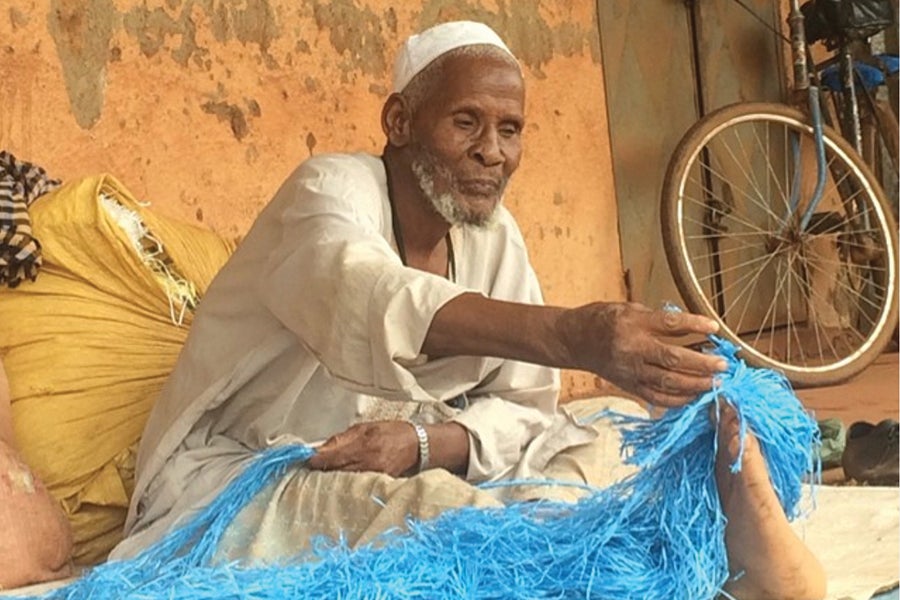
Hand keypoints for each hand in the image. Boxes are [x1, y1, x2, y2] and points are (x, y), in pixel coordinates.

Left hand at [305, 421, 417, 475]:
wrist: (418, 446)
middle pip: (337, 471)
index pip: (334, 456)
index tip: (306, 461)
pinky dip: (346, 484)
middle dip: (322, 470)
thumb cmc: (392, 433)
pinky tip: (340, 483)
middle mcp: (369, 462)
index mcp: (365, 444)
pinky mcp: (379, 485)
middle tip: (310, 470)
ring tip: (323, 477)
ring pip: (345, 480)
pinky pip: (357, 486)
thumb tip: (321, 448)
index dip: (318, 460)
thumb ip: (343, 438)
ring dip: (332, 478)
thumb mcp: (366, 427)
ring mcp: (374, 476)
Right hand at [559, 302, 725, 406]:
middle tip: (723, 365)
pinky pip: (657, 397)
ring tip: (715, 383)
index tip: (715, 327)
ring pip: (668, 382)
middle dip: (702, 364)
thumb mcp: (631, 309)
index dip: (694, 325)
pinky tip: (694, 396)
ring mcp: (630, 371)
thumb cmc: (603, 320)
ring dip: (695, 385)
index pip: (670, 324)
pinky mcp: (629, 386)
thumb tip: (692, 328)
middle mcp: (632, 349)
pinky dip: (678, 399)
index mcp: (633, 324)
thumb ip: (659, 319)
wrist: (574, 340)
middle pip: (673, 360)